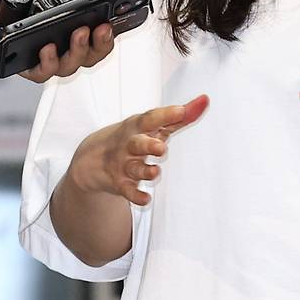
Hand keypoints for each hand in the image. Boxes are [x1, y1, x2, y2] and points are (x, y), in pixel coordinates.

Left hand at [0, 0, 114, 80]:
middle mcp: (45, 37)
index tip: (112, 15)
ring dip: (81, 51)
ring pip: (72, 64)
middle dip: (102, 43)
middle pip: (88, 50)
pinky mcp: (18, 66)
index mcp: (46, 16)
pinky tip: (47, 48)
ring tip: (80, 35)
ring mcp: (34, 53)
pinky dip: (50, 63)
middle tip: (101, 28)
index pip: (85, 23)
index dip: (104, 24)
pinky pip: (43, 74)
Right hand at [68, 96, 208, 205]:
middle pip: (138, 143)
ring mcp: (123, 164)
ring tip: (154, 173)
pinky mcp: (120, 183)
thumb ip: (180, 116)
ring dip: (144, 171)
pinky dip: (135, 196)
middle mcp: (130, 144)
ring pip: (133, 168)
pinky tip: (146, 199)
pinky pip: (127, 191)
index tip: (181, 111)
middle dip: (148, 146)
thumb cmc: (134, 136)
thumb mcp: (153, 124)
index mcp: (139, 126)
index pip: (151, 119)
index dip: (166, 115)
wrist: (94, 158)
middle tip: (161, 148)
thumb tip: (205, 100)